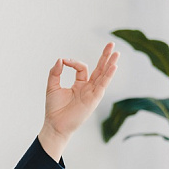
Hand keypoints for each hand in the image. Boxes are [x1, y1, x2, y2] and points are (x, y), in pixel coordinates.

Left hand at [38, 43, 119, 159]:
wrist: (55, 124)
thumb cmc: (54, 108)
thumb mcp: (52, 86)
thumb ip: (55, 72)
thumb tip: (60, 59)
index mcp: (79, 85)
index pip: (82, 68)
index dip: (73, 62)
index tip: (64, 62)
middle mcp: (88, 88)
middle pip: (99, 69)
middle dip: (105, 57)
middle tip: (111, 44)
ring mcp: (92, 93)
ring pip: (103, 76)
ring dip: (110, 64)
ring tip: (116, 53)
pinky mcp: (94, 99)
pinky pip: (102, 85)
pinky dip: (108, 75)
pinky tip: (113, 66)